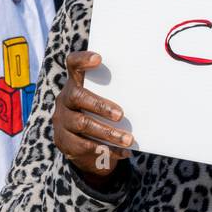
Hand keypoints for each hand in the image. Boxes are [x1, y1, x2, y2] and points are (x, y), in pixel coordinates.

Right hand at [53, 51, 134, 183]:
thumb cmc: (101, 117)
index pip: (73, 64)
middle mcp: (64, 99)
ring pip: (82, 124)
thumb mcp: (105, 102)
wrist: (85, 149)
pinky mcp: (63, 142)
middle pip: (78, 96)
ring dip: (108, 133)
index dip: (82, 59)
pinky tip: (122, 152)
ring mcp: (62, 121)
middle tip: (121, 114)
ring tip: (128, 139)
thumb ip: (116, 93)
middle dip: (100, 105)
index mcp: (76, 84)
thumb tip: (150, 89)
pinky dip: (106, 150)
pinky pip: (85, 146)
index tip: (99, 59)